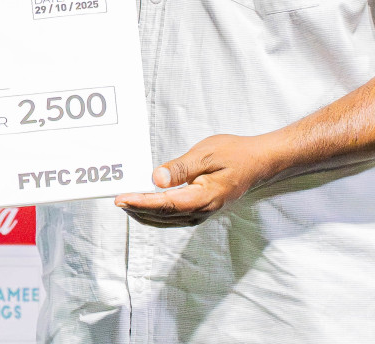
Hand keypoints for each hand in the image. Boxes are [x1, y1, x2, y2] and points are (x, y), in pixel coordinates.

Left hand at [114, 134, 274, 227]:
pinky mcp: (200, 210)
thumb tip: (155, 179)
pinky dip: (156, 212)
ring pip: (166, 219)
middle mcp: (201, 211)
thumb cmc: (234, 154)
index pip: (165, 204)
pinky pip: (173, 216)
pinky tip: (144, 205)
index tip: (121, 199)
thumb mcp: (206, 154)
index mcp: (203, 198)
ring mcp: (201, 213)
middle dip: (137, 209)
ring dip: (144, 213)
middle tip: (116, 199)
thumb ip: (180, 168)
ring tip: (125, 203)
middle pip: (162, 215)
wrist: (258, 162)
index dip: (140, 203)